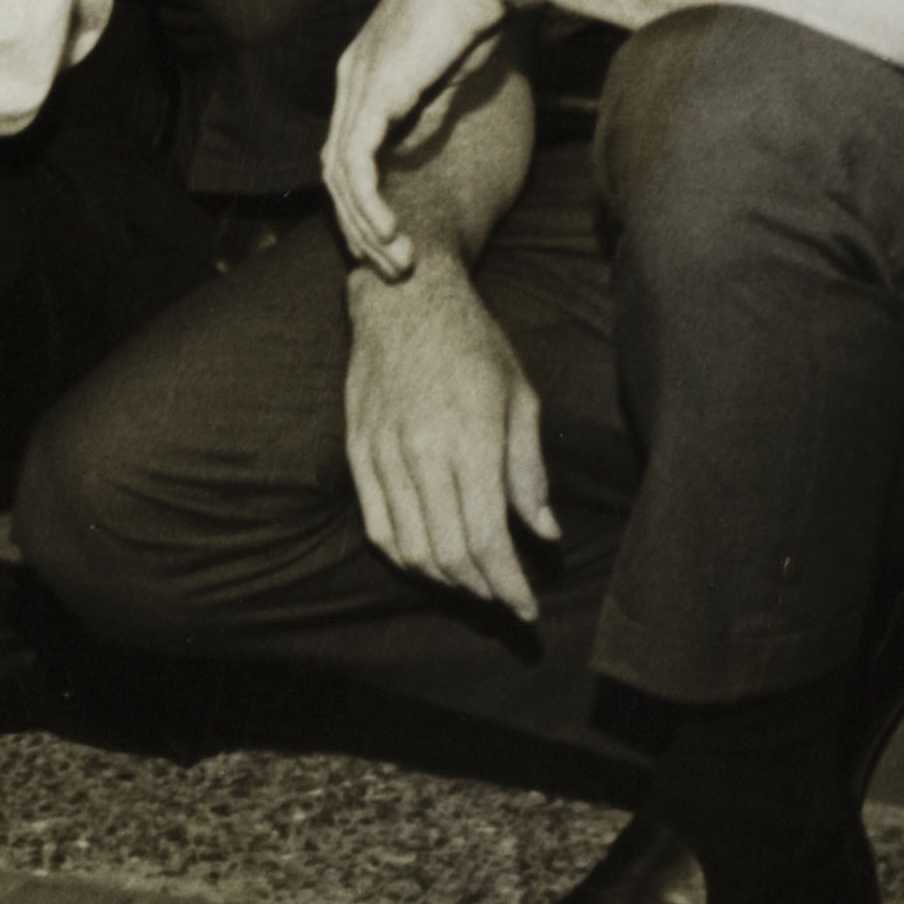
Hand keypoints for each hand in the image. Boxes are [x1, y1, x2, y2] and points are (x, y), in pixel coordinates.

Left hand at [317, 0, 512, 274]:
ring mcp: (358, 84)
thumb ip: (432, 104)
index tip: (397, 236)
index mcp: (366, 69)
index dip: (366, 198)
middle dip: (361, 226)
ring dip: (367, 228)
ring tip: (399, 263)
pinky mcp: (374, 93)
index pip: (348, 147)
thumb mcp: (453, 69)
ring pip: (341, 177)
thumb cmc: (481, 5)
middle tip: (394, 268)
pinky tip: (392, 236)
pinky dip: (370, 208)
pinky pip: (357, 167)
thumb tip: (423, 138)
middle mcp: (351, 77)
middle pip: (336, 170)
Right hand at [340, 263, 558, 619]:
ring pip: (410, 547)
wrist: (405, 294)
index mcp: (470, 438)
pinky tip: (428, 561)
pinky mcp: (358, 449)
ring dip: (444, 579)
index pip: (487, 539)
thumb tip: (545, 535)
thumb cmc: (474, 342)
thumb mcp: (520, 398)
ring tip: (474, 583)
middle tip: (506, 600)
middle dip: (482, 590)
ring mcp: (383, 452)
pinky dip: (403, 556)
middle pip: (448, 553)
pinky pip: (377, 524)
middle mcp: (422, 452)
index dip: (509, 586)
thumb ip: (529, 473)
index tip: (528, 609)